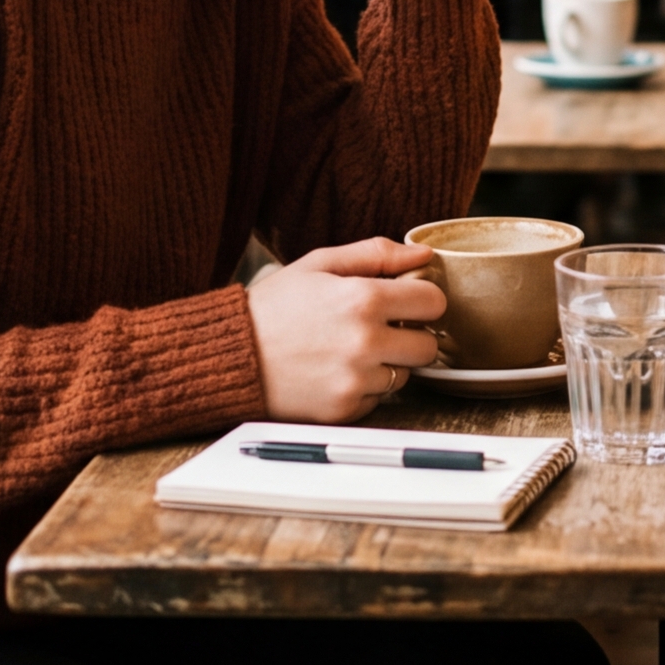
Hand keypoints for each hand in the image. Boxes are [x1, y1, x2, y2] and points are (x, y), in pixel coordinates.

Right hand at [246, 238, 445, 423]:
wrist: (231, 356)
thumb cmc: (275, 306)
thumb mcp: (320, 264)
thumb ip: (376, 254)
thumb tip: (423, 255)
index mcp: (364, 299)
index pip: (433, 302)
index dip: (422, 299)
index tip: (407, 301)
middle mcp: (365, 342)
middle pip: (428, 345)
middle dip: (411, 335)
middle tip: (383, 328)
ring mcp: (355, 380)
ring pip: (405, 375)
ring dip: (387, 363)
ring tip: (351, 349)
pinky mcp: (344, 410)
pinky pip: (378, 400)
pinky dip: (364, 388)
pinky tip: (336, 371)